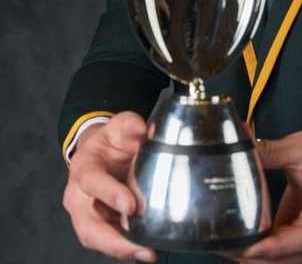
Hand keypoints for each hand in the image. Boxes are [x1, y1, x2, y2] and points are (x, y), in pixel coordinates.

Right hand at [62, 111, 156, 262]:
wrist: (101, 153)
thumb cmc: (110, 142)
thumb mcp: (119, 127)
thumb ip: (129, 125)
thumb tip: (141, 128)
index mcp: (84, 168)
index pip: (93, 182)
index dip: (110, 194)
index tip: (132, 206)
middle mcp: (80, 196)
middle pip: (88, 224)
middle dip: (114, 240)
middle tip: (142, 247)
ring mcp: (87, 213)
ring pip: (96, 238)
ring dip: (121, 249)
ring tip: (148, 253)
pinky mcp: (99, 224)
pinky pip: (108, 240)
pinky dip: (125, 248)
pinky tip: (146, 250)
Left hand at [224, 130, 301, 263]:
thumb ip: (272, 151)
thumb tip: (240, 148)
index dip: (276, 246)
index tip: (248, 247)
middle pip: (289, 258)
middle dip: (254, 257)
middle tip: (224, 245)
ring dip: (253, 260)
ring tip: (226, 246)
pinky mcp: (298, 249)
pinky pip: (277, 260)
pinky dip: (256, 257)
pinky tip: (236, 245)